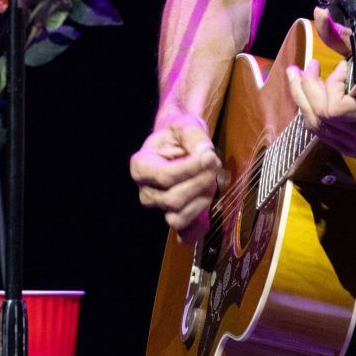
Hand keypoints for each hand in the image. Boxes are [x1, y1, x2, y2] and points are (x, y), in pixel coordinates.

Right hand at [130, 122, 220, 245]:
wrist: (179, 143)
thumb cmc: (179, 134)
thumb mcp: (184, 125)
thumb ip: (194, 136)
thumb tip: (205, 154)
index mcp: (140, 166)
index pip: (165, 176)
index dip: (191, 169)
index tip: (211, 156)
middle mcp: (145, 191)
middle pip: (174, 199)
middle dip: (200, 183)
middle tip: (215, 163)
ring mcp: (158, 207)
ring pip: (180, 216)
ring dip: (202, 199)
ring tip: (212, 178)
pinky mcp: (173, 217)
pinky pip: (184, 231)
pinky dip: (197, 225)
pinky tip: (207, 210)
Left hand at [284, 6, 355, 157]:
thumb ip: (337, 33)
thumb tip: (317, 12)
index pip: (333, 108)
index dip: (327, 85)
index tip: (331, 65)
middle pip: (320, 117)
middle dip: (306, 89)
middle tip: (302, 67)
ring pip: (317, 126)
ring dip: (305, 99)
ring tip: (303, 77)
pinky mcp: (354, 147)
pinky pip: (322, 133)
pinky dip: (312, 113)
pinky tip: (311, 95)